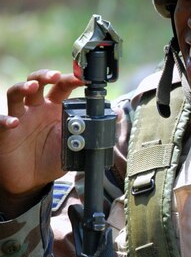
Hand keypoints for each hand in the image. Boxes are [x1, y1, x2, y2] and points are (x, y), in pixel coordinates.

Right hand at [0, 70, 83, 214]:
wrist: (31, 181)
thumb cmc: (51, 159)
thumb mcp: (74, 146)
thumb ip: (89, 132)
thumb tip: (113, 118)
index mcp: (54, 108)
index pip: (61, 87)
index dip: (70, 79)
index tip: (83, 78)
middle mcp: (36, 108)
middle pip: (37, 81)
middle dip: (45, 75)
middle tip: (56, 76)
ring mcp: (19, 117)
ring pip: (16, 94)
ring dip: (23, 87)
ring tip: (32, 87)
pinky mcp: (5, 132)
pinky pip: (1, 121)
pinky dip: (4, 120)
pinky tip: (13, 122)